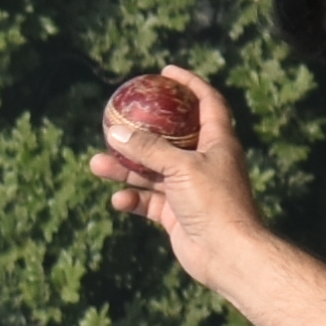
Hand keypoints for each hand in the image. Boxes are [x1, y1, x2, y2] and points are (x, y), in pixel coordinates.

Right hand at [89, 66, 267, 276]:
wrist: (228, 253)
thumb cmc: (214, 203)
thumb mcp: (180, 167)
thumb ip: (148, 149)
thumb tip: (115, 132)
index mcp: (218, 142)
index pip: (208, 102)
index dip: (190, 84)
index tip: (166, 72)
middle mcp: (205, 162)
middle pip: (170, 138)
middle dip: (141, 131)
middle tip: (116, 120)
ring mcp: (191, 189)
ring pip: (152, 172)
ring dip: (126, 169)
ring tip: (96, 165)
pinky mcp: (179, 215)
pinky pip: (151, 201)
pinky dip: (135, 200)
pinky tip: (119, 200)